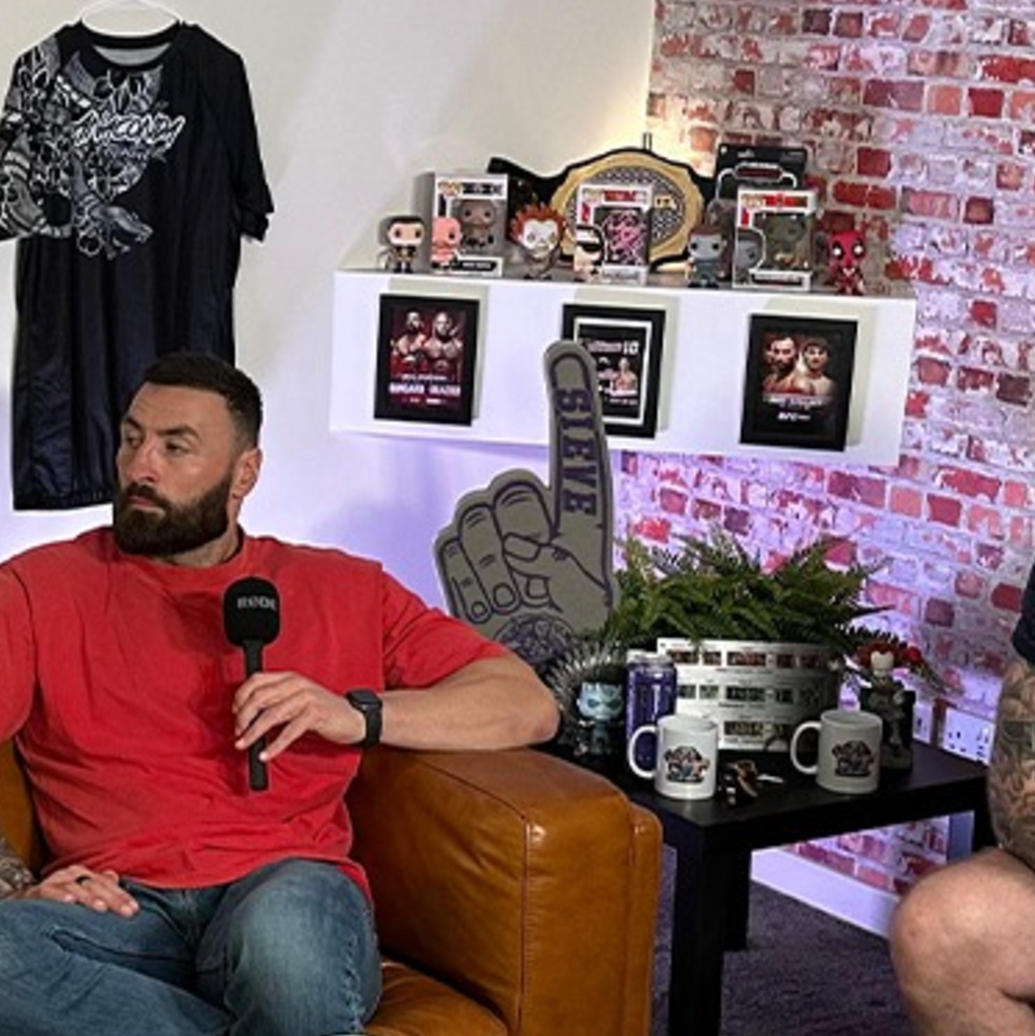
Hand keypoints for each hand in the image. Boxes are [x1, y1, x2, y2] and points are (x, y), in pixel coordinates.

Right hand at [29, 860, 137, 916]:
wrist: (29, 898)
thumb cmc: (62, 896)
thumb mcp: (84, 891)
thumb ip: (101, 887)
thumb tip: (116, 877)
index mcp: (85, 875)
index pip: (108, 884)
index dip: (122, 896)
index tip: (134, 909)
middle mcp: (73, 875)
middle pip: (96, 885)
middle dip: (113, 899)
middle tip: (126, 912)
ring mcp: (57, 881)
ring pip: (77, 888)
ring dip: (89, 898)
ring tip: (102, 907)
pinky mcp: (41, 891)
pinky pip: (51, 893)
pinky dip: (61, 897)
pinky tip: (70, 902)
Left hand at [233, 670, 361, 765]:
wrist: (354, 717)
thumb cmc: (324, 710)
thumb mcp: (297, 699)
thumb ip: (276, 702)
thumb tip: (249, 717)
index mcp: (289, 677)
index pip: (255, 680)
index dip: (240, 697)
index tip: (235, 714)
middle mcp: (296, 684)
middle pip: (259, 698)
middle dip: (243, 718)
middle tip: (238, 733)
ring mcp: (306, 698)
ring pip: (271, 715)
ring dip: (253, 732)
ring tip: (244, 745)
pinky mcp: (315, 715)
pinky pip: (289, 731)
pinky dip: (274, 745)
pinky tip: (265, 754)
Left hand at [431, 342, 613, 670]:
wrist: (542, 672)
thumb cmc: (560, 614)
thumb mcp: (579, 560)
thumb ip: (562, 503)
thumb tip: (551, 448)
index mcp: (582, 531)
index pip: (581, 459)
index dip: (573, 410)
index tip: (569, 362)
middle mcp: (551, 542)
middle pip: (509, 491)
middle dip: (508, 512)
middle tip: (519, 542)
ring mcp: (512, 565)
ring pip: (476, 519)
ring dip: (483, 537)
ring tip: (504, 565)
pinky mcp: (477, 588)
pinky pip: (452, 549)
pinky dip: (461, 560)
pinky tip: (483, 578)